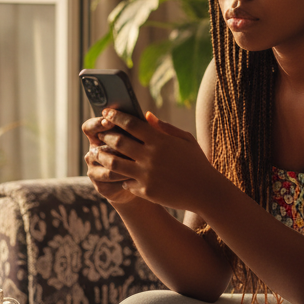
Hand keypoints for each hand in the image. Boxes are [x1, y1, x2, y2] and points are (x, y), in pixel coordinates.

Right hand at [83, 111, 141, 204]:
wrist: (141, 183)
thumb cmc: (141, 153)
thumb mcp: (142, 139)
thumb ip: (143, 127)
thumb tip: (149, 115)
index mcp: (99, 136)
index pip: (89, 127)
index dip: (97, 124)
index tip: (109, 122)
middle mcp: (93, 152)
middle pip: (98, 146)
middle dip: (115, 145)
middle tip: (130, 145)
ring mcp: (94, 170)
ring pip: (107, 163)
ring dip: (124, 161)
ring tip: (139, 160)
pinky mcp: (101, 186)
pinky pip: (111, 179)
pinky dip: (125, 176)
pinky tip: (138, 175)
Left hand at [88, 109, 214, 211]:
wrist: (206, 191)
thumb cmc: (197, 162)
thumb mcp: (185, 139)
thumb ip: (164, 127)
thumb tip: (146, 115)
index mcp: (160, 140)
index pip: (131, 124)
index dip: (115, 116)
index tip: (106, 112)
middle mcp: (150, 156)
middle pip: (118, 142)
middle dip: (105, 135)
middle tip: (99, 133)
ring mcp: (146, 175)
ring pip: (115, 163)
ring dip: (103, 156)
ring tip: (97, 152)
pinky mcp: (145, 191)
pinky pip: (125, 181)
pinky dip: (119, 176)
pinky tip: (116, 173)